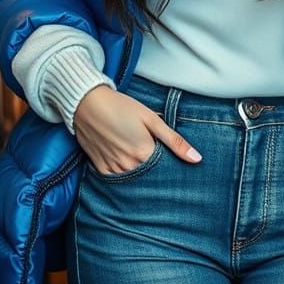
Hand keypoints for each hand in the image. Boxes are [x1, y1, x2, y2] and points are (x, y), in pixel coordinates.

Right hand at [73, 85, 201, 171]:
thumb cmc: (121, 107)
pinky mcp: (100, 168)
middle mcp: (128, 166)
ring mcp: (113, 169)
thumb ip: (174, 141)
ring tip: (142, 162)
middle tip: (157, 161)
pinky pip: (116, 180)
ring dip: (140, 175)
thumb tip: (197, 159)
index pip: (165, 171)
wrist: (87, 103)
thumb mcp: (151, 119)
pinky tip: (127, 164)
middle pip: (150, 178)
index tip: (175, 163)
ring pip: (133, 181)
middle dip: (157, 174)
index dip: (172, 167)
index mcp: (144, 154)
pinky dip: (124, 176)